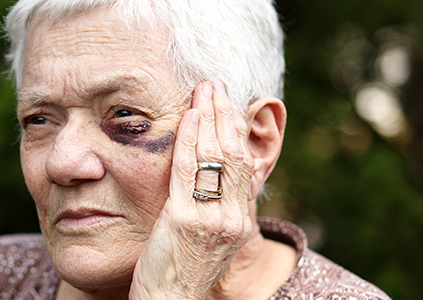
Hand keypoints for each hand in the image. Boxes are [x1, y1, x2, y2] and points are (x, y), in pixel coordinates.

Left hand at [130, 81, 256, 298]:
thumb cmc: (178, 273)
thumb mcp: (204, 238)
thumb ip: (210, 208)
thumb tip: (207, 177)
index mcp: (238, 222)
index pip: (243, 165)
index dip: (234, 130)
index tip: (225, 104)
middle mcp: (232, 219)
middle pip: (234, 154)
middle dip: (224, 114)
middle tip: (215, 85)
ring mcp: (211, 220)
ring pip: (215, 157)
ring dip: (208, 117)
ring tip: (202, 90)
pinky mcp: (185, 221)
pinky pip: (189, 171)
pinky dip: (189, 140)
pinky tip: (188, 117)